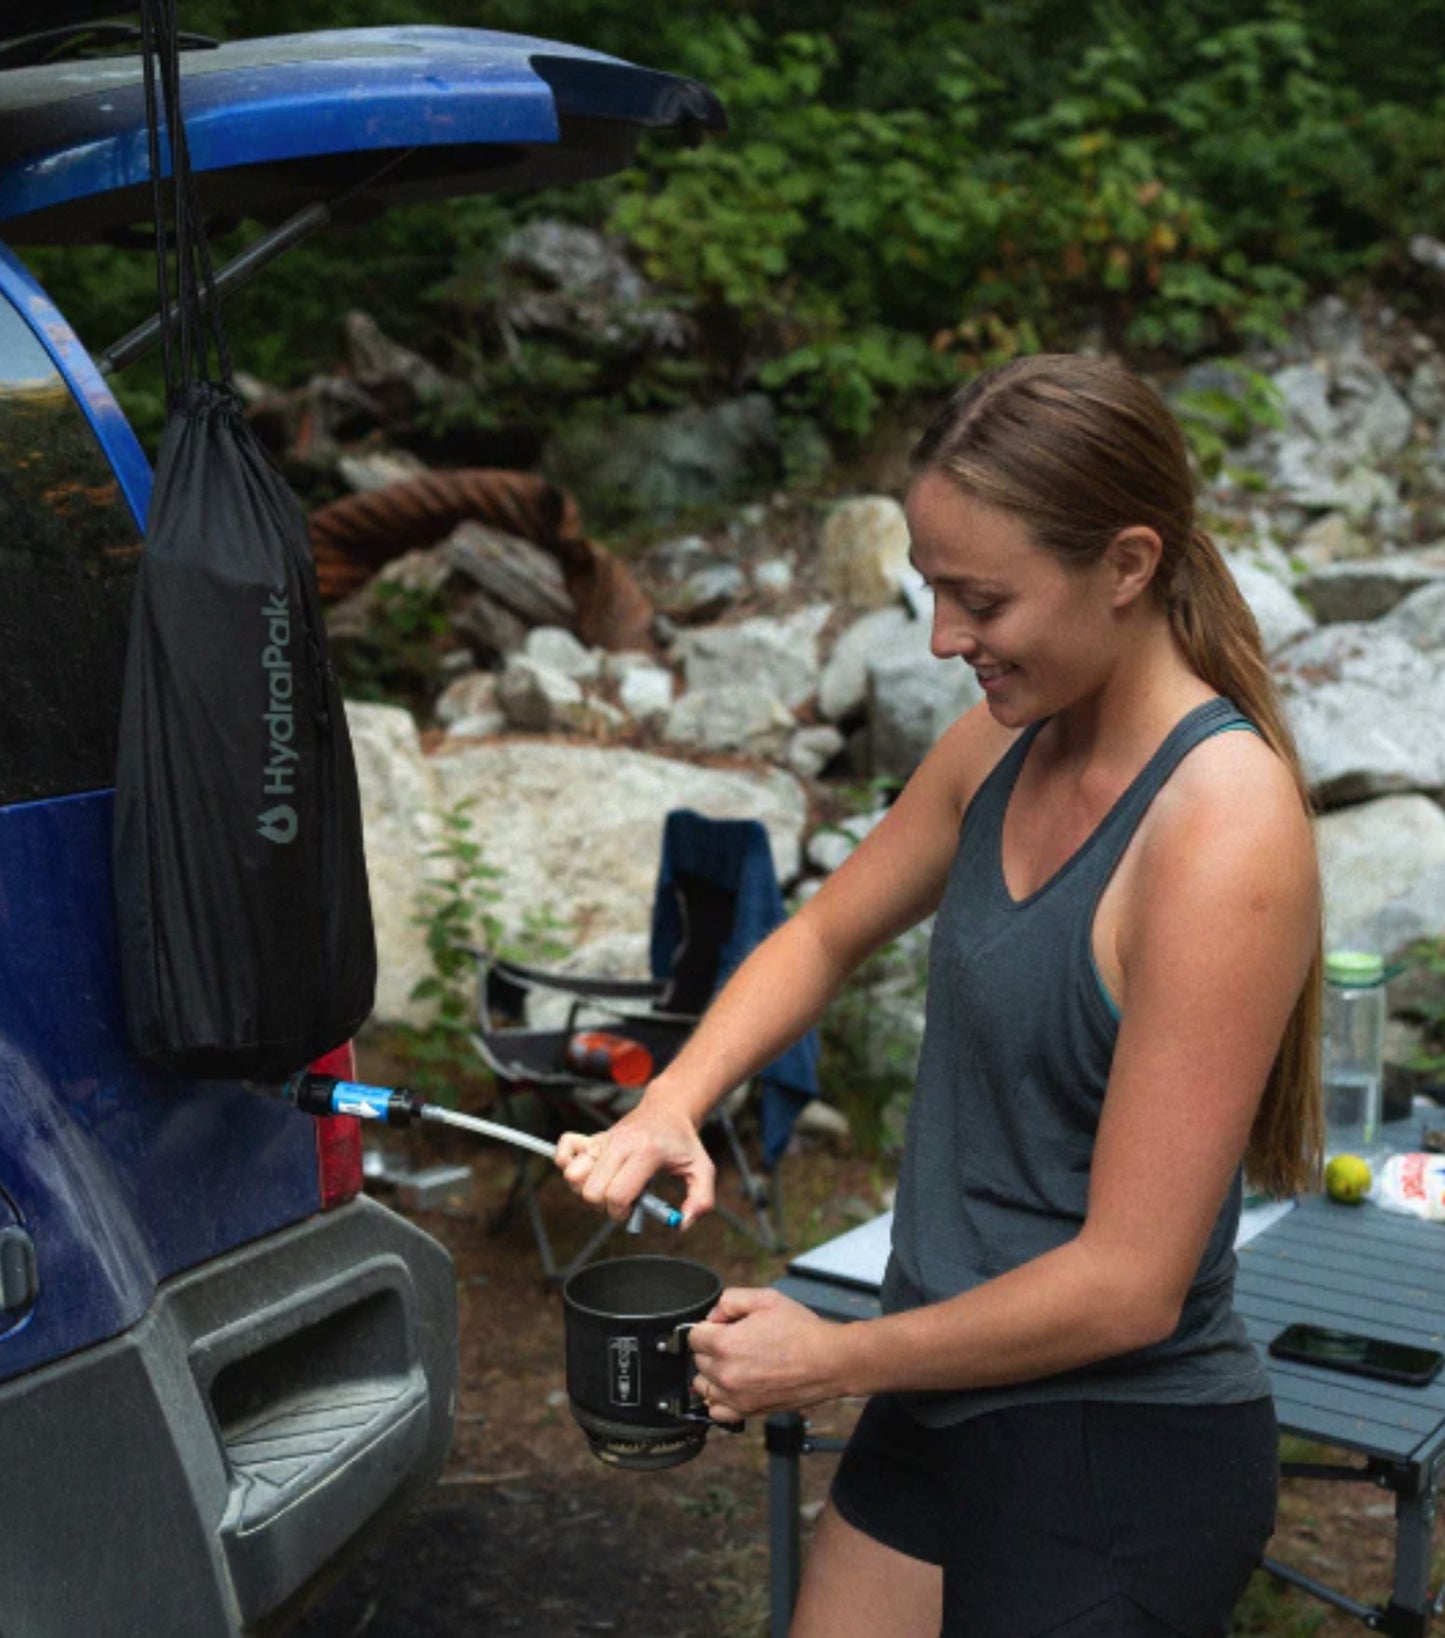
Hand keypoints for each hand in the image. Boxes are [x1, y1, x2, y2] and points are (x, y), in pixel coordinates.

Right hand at [555, 1096, 714, 1225]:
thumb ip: (700, 1201)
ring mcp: (604, 1139)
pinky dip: (567, 1164)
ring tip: (607, 1186)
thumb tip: (680, 1224)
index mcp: (646, 1152)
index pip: (617, 1195)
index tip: (633, 1210)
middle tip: (622, 1199)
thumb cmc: (683, 1143)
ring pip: (573, 1175)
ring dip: (586, 1190)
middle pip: (591, 1191)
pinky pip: (564, 1149)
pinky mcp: (593, 1137)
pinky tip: (588, 1171)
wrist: (668, 1111)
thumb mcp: (703, 1170)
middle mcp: (620, 1143)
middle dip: (603, 1206)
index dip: (621, 1214)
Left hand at [688, 1287, 843, 1418]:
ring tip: (736, 1362)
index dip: (710, 1326)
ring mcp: (736, 1397)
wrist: (829, 1361)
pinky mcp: (748, 1411)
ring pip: (703, 1385)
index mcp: (725, 1344)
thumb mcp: (766, 1298)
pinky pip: (716, 1411)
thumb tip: (714, 1315)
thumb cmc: (801, 1330)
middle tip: (739, 1341)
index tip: (725, 1325)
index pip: (693, 1335)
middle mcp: (725, 1374)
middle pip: (699, 1359)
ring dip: (713, 1373)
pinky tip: (733, 1386)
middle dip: (713, 1347)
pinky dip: (720, 1399)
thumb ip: (731, 1300)